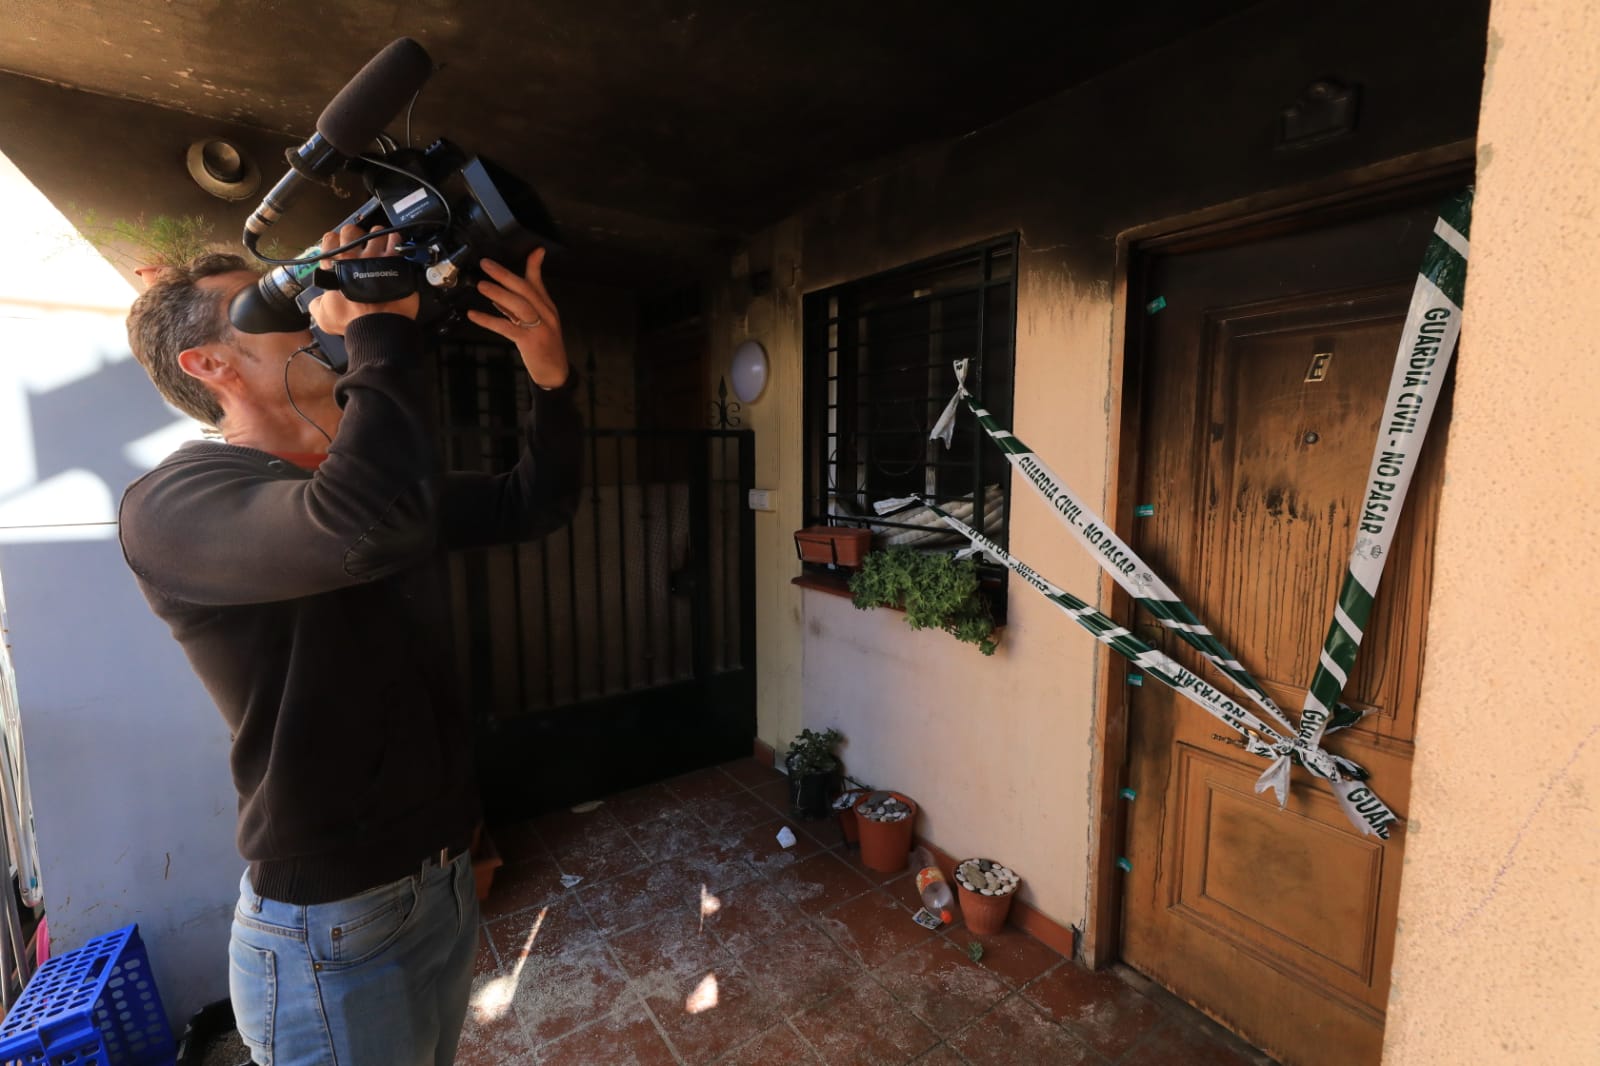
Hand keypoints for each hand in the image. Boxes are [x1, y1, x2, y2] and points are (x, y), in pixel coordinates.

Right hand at [307, 224, 419, 334]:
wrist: (378, 327)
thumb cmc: (353, 321)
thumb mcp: (325, 316)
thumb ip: (317, 304)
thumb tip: (318, 301)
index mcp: (335, 267)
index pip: (329, 240)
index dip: (335, 242)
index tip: (340, 249)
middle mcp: (354, 258)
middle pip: (350, 230)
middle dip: (354, 235)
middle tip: (359, 245)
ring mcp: (375, 258)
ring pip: (375, 232)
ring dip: (377, 237)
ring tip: (379, 246)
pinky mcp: (394, 263)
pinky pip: (395, 241)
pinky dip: (394, 241)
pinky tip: (393, 247)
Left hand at [466, 248, 569, 388]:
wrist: (556, 373)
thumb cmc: (544, 347)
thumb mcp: (537, 323)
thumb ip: (519, 308)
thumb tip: (498, 296)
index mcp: (547, 308)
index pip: (538, 283)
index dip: (534, 265)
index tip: (535, 250)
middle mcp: (545, 314)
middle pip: (525, 289)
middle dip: (505, 275)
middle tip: (486, 264)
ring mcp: (539, 328)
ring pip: (518, 305)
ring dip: (498, 293)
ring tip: (481, 285)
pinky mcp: (530, 342)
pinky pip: (507, 327)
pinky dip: (489, 320)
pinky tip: (474, 315)